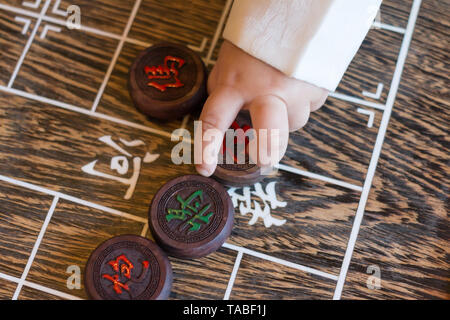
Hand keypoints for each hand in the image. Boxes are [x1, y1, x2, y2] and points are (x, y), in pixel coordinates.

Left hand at [195, 40, 327, 176]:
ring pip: (292, 122)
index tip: (205, 168)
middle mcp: (268, 92)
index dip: (207, 148)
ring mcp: (297, 92)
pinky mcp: (319, 89)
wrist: (293, 13)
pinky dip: (300, 101)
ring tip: (280, 90)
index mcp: (236, 83)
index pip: (215, 120)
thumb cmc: (254, 41)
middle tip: (263, 161)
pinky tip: (295, 82)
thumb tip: (229, 120)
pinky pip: (308, 107)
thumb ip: (226, 91)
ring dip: (284, 115)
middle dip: (266, 152)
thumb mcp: (229, 64)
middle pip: (270, 136)